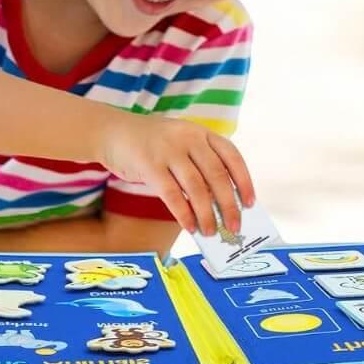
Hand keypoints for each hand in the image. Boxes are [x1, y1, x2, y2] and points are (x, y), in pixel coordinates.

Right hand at [96, 112, 255, 235]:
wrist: (113, 132)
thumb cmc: (154, 146)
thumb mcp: (182, 145)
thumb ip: (200, 168)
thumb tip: (220, 207)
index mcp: (202, 133)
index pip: (232, 157)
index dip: (244, 181)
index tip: (250, 203)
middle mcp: (189, 138)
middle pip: (217, 175)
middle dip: (228, 205)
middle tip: (234, 227)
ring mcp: (168, 150)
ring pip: (196, 187)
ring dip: (206, 214)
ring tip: (210, 232)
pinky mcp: (149, 164)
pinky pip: (171, 194)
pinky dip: (183, 213)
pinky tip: (190, 226)